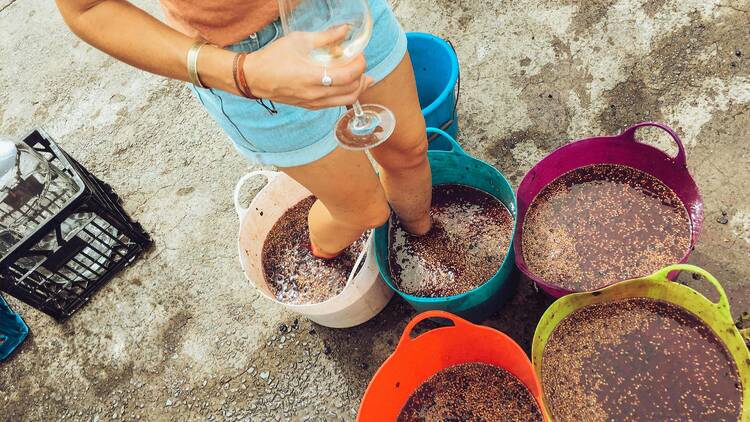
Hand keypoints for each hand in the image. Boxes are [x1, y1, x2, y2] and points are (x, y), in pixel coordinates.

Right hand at [243, 26, 372, 109]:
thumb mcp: (299, 41)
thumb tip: (345, 30)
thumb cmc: (274, 58)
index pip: (348, 76)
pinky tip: (348, 85)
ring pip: (347, 100)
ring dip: (358, 88)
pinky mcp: (311, 106)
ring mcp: (314, 102)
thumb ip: (325, 37)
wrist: (254, 77)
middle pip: (352, 90)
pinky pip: (336, 104)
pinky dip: (346, 95)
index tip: (359, 54)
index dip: (359, 64)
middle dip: (361, 75)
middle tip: (359, 62)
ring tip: (363, 77)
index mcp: (312, 76)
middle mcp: (315, 94)